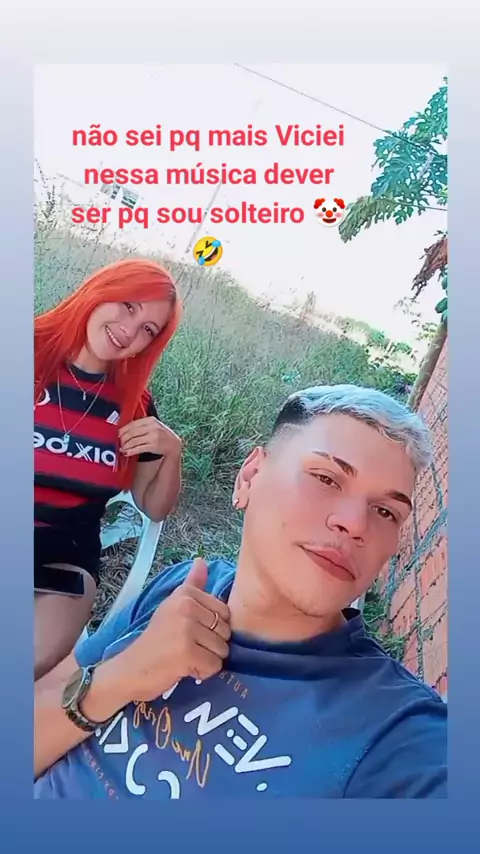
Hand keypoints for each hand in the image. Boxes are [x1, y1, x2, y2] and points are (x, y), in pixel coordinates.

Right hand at [105, 558, 230, 703]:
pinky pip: (214, 666)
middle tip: (187, 647)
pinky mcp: (186, 653)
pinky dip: (202, 672)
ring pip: (222, 650)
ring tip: (185, 657)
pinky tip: (184, 668)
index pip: (224, 612)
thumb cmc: (157, 638)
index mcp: (186, 594)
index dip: (213, 628)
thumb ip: (192, 584)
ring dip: (207, 660)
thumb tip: (202, 560)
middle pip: (226, 631)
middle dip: (211, 645)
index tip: (192, 632)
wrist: (132, 668)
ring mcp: (186, 630)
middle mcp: (186, 607)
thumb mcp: (172, 606)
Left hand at [118, 416, 181, 458]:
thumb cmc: (161, 435)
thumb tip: (123, 430)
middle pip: (132, 432)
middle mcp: (152, 427)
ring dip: (125, 446)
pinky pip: (138, 448)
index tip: (118, 434)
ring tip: (122, 449)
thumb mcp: (154, 426)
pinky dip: (130, 451)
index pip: (132, 424)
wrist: (174, 445)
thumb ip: (141, 426)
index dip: (123, 430)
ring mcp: (153, 436)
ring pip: (134, 441)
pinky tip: (126, 453)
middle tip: (119, 443)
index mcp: (150, 420)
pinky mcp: (154, 445)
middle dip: (123, 439)